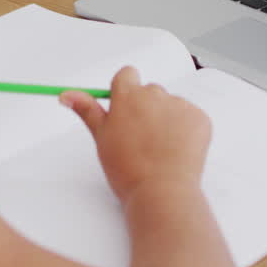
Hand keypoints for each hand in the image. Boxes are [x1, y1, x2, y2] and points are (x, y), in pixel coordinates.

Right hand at [59, 66, 210, 202]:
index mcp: (128, 96)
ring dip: (166, 119)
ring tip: (159, 149)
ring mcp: (180, 105)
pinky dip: (185, 130)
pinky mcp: (200, 118)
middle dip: (146, 109)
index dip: (125, 92)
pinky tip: (176, 151)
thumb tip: (66, 94)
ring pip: (171, 105)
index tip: (125, 111)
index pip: (127, 75)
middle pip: (149, 91)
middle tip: (141, 138)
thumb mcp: (101, 138)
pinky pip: (190, 117)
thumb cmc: (127, 169)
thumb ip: (87, 110)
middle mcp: (155, 94)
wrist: (161, 192)